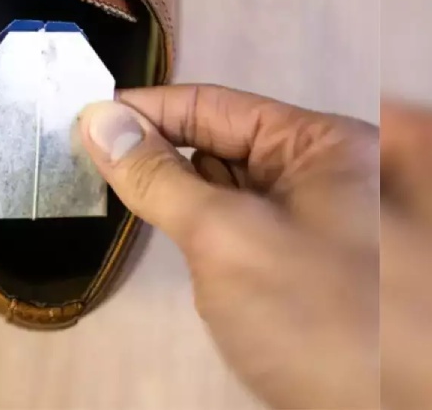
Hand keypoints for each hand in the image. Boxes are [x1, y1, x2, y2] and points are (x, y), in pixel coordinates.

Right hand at [80, 85, 379, 408]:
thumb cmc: (342, 327)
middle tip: (93, 164)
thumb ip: (159, 178)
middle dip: (161, 153)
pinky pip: (250, 236)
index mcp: (328, 145)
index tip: (88, 120)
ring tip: (130, 202)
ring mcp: (329, 229)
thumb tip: (105, 125)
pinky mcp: (318, 277)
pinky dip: (209, 237)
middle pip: (224, 146)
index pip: (214, 105)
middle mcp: (335, 178)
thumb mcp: (228, 239)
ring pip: (234, 193)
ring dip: (183, 197)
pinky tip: (188, 252)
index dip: (147, 109)